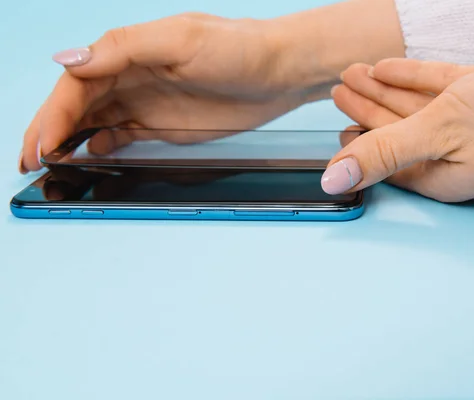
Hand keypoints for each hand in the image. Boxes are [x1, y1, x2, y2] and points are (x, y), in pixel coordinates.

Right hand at [19, 0, 404, 173]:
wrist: (279, 72)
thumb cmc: (238, 48)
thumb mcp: (182, 40)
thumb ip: (124, 49)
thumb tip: (68, 60)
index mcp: (129, 52)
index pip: (77, 83)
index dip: (54, 114)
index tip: (42, 144)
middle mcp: (131, 76)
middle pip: (77, 105)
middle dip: (50, 131)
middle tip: (30, 162)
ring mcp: (146, 102)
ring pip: (94, 121)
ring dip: (68, 141)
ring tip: (48, 165)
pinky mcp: (163, 124)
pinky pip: (122, 136)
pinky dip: (101, 147)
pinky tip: (89, 157)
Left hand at [324, 55, 473, 201]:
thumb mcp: (440, 132)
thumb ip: (384, 152)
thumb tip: (333, 179)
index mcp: (437, 175)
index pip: (384, 160)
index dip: (357, 144)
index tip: (335, 127)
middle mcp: (451, 154)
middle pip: (395, 130)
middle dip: (365, 109)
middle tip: (337, 90)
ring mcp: (470, 125)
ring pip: (414, 105)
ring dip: (382, 89)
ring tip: (354, 74)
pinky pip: (438, 86)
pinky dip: (412, 77)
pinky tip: (390, 68)